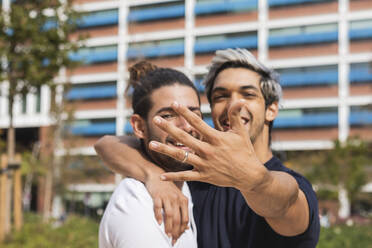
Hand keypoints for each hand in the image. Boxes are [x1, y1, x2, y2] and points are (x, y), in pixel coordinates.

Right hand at [144, 172, 188, 243]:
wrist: (156, 175)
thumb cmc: (167, 189)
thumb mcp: (178, 198)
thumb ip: (182, 212)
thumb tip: (186, 227)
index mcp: (183, 200)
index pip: (185, 219)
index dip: (182, 230)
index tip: (178, 237)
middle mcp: (176, 198)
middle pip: (178, 219)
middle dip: (175, 231)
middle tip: (172, 239)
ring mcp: (167, 197)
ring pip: (169, 215)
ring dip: (168, 226)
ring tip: (167, 234)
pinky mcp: (157, 195)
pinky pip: (158, 207)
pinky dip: (158, 216)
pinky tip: (158, 223)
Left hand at [149, 100, 267, 190]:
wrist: (249, 175)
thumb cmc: (245, 151)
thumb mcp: (241, 132)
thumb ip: (236, 115)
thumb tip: (239, 99)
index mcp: (215, 138)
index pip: (197, 122)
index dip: (185, 112)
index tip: (174, 104)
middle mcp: (207, 150)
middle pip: (184, 137)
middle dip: (169, 128)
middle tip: (156, 119)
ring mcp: (204, 164)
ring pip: (181, 156)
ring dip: (165, 150)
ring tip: (151, 144)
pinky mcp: (203, 176)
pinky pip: (186, 177)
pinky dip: (174, 177)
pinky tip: (161, 175)